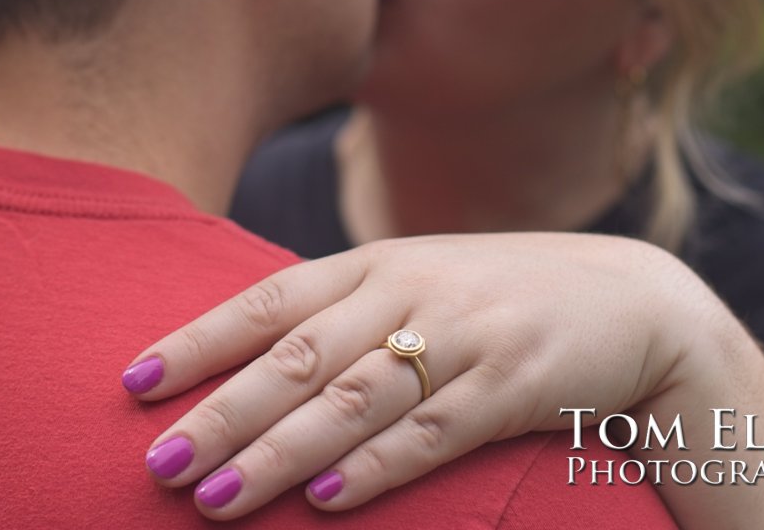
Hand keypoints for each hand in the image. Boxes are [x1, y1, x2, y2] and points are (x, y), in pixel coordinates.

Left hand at [124, 232, 710, 518]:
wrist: (629, 298)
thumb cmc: (500, 294)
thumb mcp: (420, 281)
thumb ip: (348, 309)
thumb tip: (256, 357)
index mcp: (376, 262)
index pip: (269, 300)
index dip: (199, 339)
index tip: (134, 381)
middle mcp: (409, 291)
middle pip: (297, 357)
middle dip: (221, 412)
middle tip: (156, 463)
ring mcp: (461, 335)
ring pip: (351, 399)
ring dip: (277, 452)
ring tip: (213, 498)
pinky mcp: (510, 383)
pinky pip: (429, 431)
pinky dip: (372, 467)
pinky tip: (322, 501)